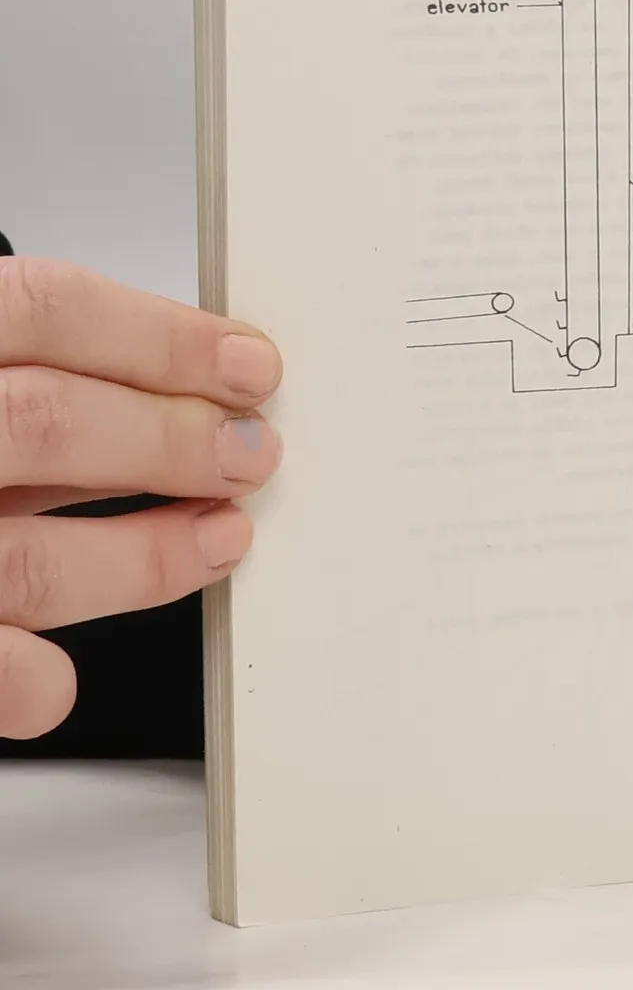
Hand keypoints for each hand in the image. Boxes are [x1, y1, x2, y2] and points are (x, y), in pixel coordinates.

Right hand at [0, 259, 281, 737]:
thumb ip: (10, 372)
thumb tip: (166, 380)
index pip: (41, 308)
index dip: (163, 337)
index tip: (248, 364)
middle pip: (49, 422)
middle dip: (174, 441)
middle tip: (251, 454)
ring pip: (25, 560)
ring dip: (141, 560)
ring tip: (217, 540)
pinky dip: (20, 679)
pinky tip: (52, 681)